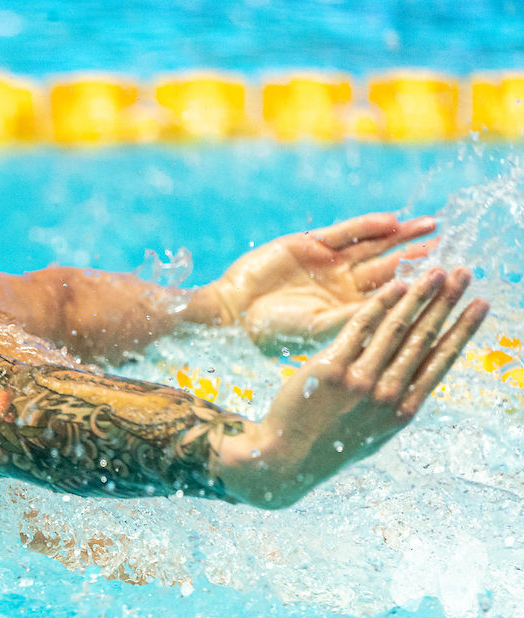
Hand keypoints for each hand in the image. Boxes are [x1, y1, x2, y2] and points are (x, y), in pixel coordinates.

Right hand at [208, 213, 438, 349]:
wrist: (232, 311)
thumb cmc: (270, 330)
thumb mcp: (319, 330)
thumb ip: (358, 317)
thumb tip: (401, 309)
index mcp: (347, 311)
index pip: (391, 295)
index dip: (420, 285)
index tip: (450, 278)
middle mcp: (342, 286)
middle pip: (390, 267)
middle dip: (420, 255)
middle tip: (452, 245)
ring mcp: (327, 263)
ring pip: (373, 245)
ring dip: (402, 235)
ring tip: (433, 225)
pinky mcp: (309, 243)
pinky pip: (344, 231)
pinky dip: (367, 225)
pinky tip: (391, 221)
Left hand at [216, 267, 487, 507]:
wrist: (286, 458)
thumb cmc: (330, 445)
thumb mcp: (374, 432)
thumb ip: (395, 406)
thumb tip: (414, 383)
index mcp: (403, 410)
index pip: (441, 361)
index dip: (463, 330)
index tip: (480, 305)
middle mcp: (387, 395)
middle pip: (425, 338)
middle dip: (446, 302)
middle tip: (464, 273)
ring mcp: (360, 382)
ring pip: (397, 329)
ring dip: (420, 295)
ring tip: (435, 270)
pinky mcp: (331, 369)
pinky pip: (360, 328)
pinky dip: (381, 304)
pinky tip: (397, 285)